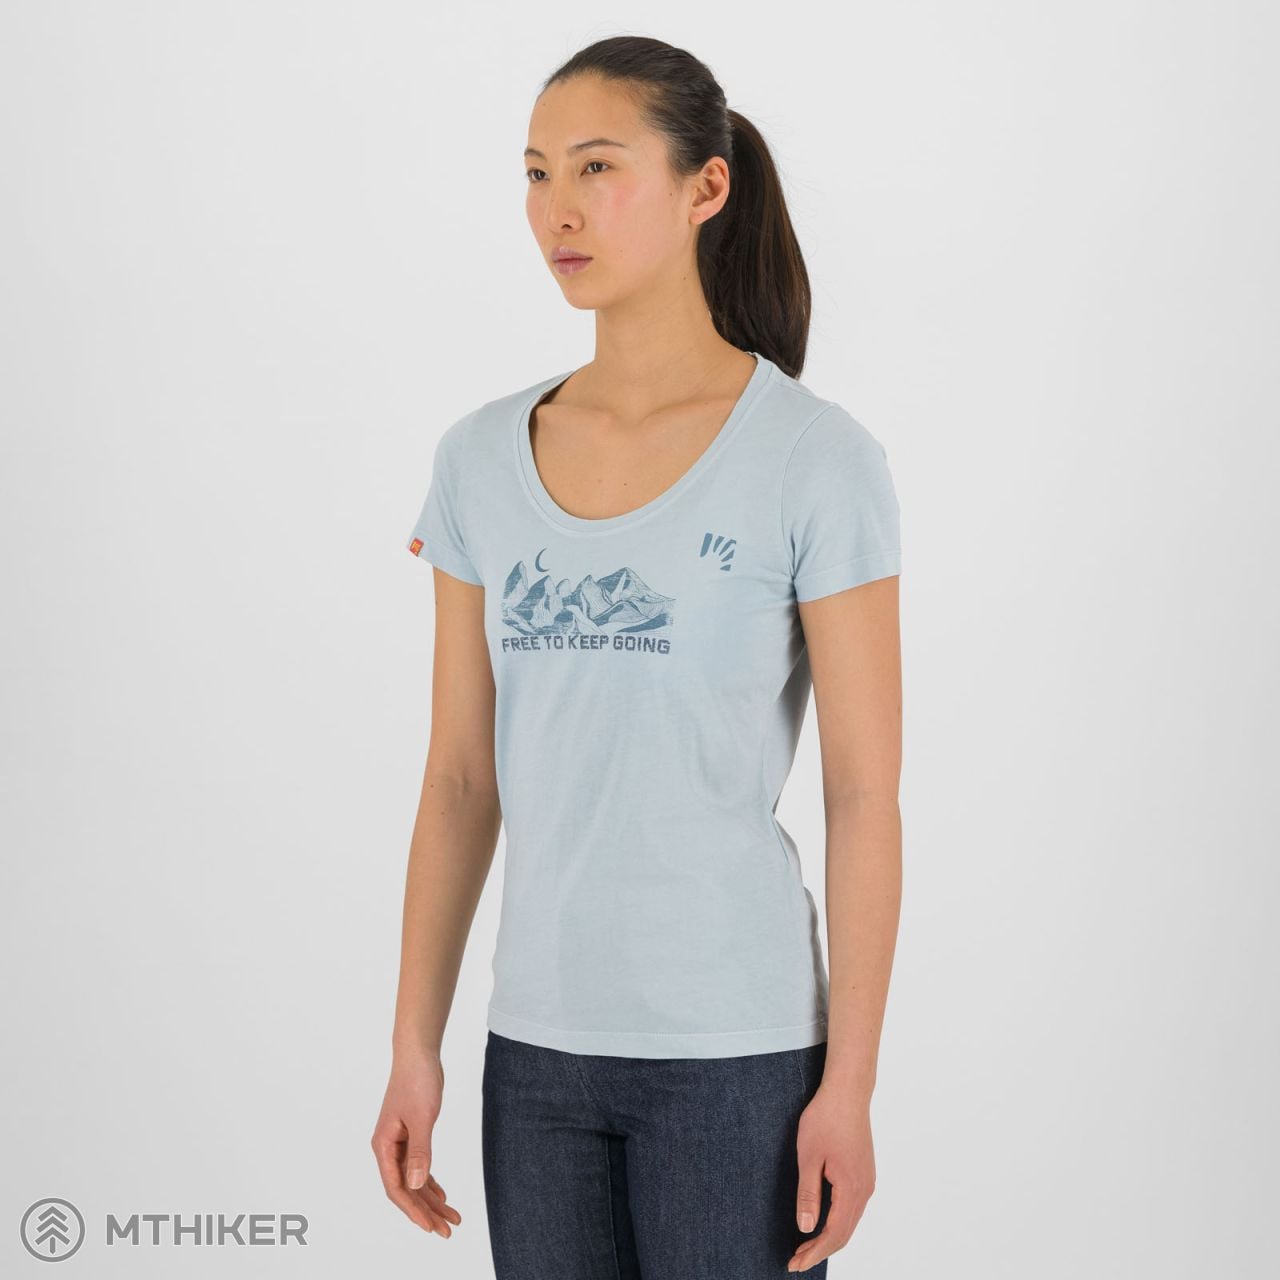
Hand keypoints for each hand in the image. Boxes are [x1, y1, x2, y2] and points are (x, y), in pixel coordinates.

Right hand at [371, 1048, 462, 1237]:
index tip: (431, 1227)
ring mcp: (398, 1142)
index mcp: (383, 1145)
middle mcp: (387, 1148)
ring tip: (451, 1218)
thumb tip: (415, 1185)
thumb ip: (420, 1151)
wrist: (418, 1053)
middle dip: (426, 1211)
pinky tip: (442, 1195)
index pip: (396, 1188)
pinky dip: (430, 1182)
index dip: (413, 1210)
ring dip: (431, 1199)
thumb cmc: (417, 1080)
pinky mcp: (410, 1135)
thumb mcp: (422, 1117)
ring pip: (413, 1180)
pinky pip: (418, 1167)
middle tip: (448, 1230)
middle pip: (405, 1189)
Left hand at [787, 1083, 874, 1272]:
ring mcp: (866, 1181)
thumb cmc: (825, 1119)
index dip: (814, 1252)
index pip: (834, 1234)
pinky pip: (852, 1208)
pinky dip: (837, 1222)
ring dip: (829, 1238)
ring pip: (849, 1222)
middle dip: (820, 1250)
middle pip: (844, 1233)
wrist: (847, 1092)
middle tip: (796, 1261)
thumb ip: (808, 1194)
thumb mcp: (809, 1156)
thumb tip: (806, 1228)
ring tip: (805, 1246)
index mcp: (851, 1188)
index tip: (795, 1264)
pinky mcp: (864, 1173)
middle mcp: (864, 1189)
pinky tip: (822, 1222)